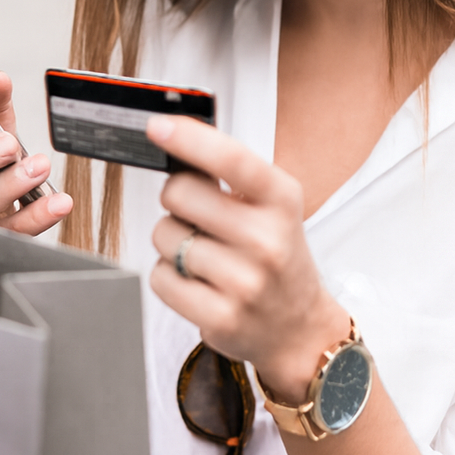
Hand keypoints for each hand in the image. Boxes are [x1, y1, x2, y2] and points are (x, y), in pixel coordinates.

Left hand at [147, 115, 352, 402]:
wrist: (299, 327)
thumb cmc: (276, 254)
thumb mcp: (271, 206)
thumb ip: (230, 174)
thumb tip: (173, 136)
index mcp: (282, 200)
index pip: (232, 159)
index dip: (189, 138)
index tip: (156, 127)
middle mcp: (268, 240)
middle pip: (179, 195)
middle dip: (175, 199)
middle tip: (194, 213)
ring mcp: (246, 283)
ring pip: (164, 237)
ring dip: (171, 241)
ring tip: (203, 254)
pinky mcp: (222, 318)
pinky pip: (160, 277)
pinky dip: (168, 275)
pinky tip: (196, 281)